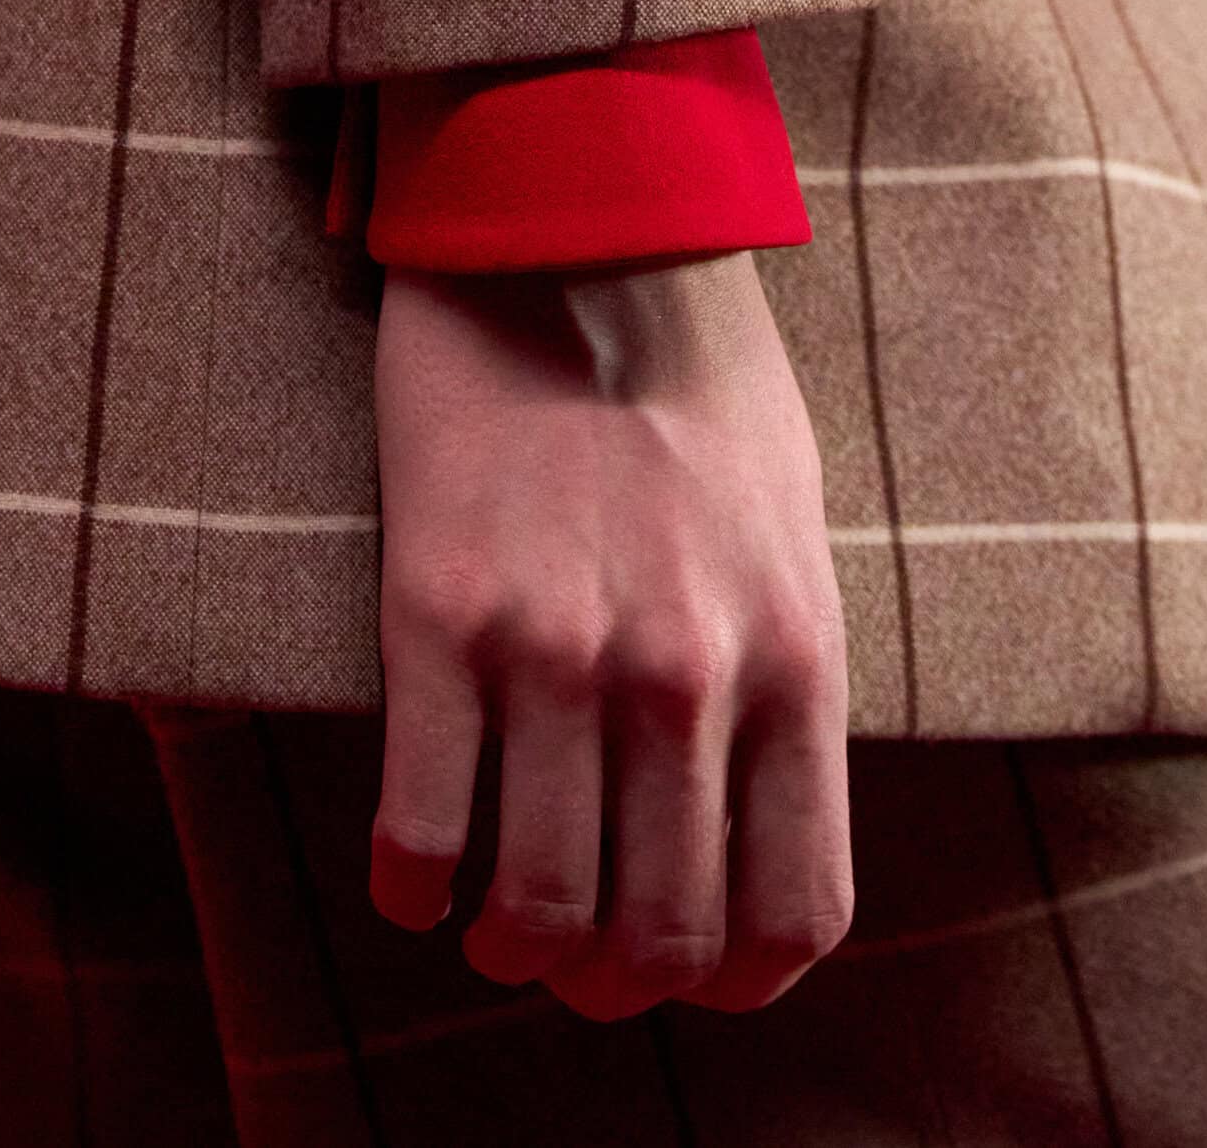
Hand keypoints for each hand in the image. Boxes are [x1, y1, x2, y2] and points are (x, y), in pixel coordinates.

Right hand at [368, 249, 851, 1020]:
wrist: (574, 221)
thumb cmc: (695, 372)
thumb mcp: (791, 523)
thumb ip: (783, 668)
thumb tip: (751, 801)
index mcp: (792, 654)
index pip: (796, 908)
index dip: (739, 980)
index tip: (691, 973)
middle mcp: (686, 675)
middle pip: (660, 936)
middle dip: (613, 984)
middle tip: (573, 963)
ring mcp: (559, 650)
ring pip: (537, 909)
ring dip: (510, 947)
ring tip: (489, 922)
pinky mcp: (438, 610)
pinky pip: (419, 823)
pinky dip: (411, 883)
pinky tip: (410, 872)